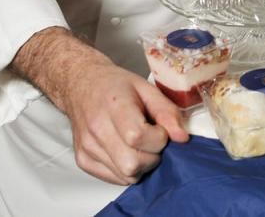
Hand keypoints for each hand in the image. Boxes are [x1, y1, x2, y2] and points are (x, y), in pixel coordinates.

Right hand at [62, 59, 189, 184]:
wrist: (83, 86)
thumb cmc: (115, 85)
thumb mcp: (146, 88)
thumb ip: (167, 111)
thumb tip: (182, 137)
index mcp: (113, 105)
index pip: (137, 136)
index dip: (158, 138)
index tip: (160, 129)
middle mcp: (96, 129)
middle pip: (132, 163)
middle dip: (153, 155)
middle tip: (153, 139)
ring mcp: (87, 148)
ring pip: (126, 176)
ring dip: (142, 164)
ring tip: (140, 144)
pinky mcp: (83, 160)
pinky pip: (115, 179)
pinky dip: (128, 170)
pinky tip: (127, 150)